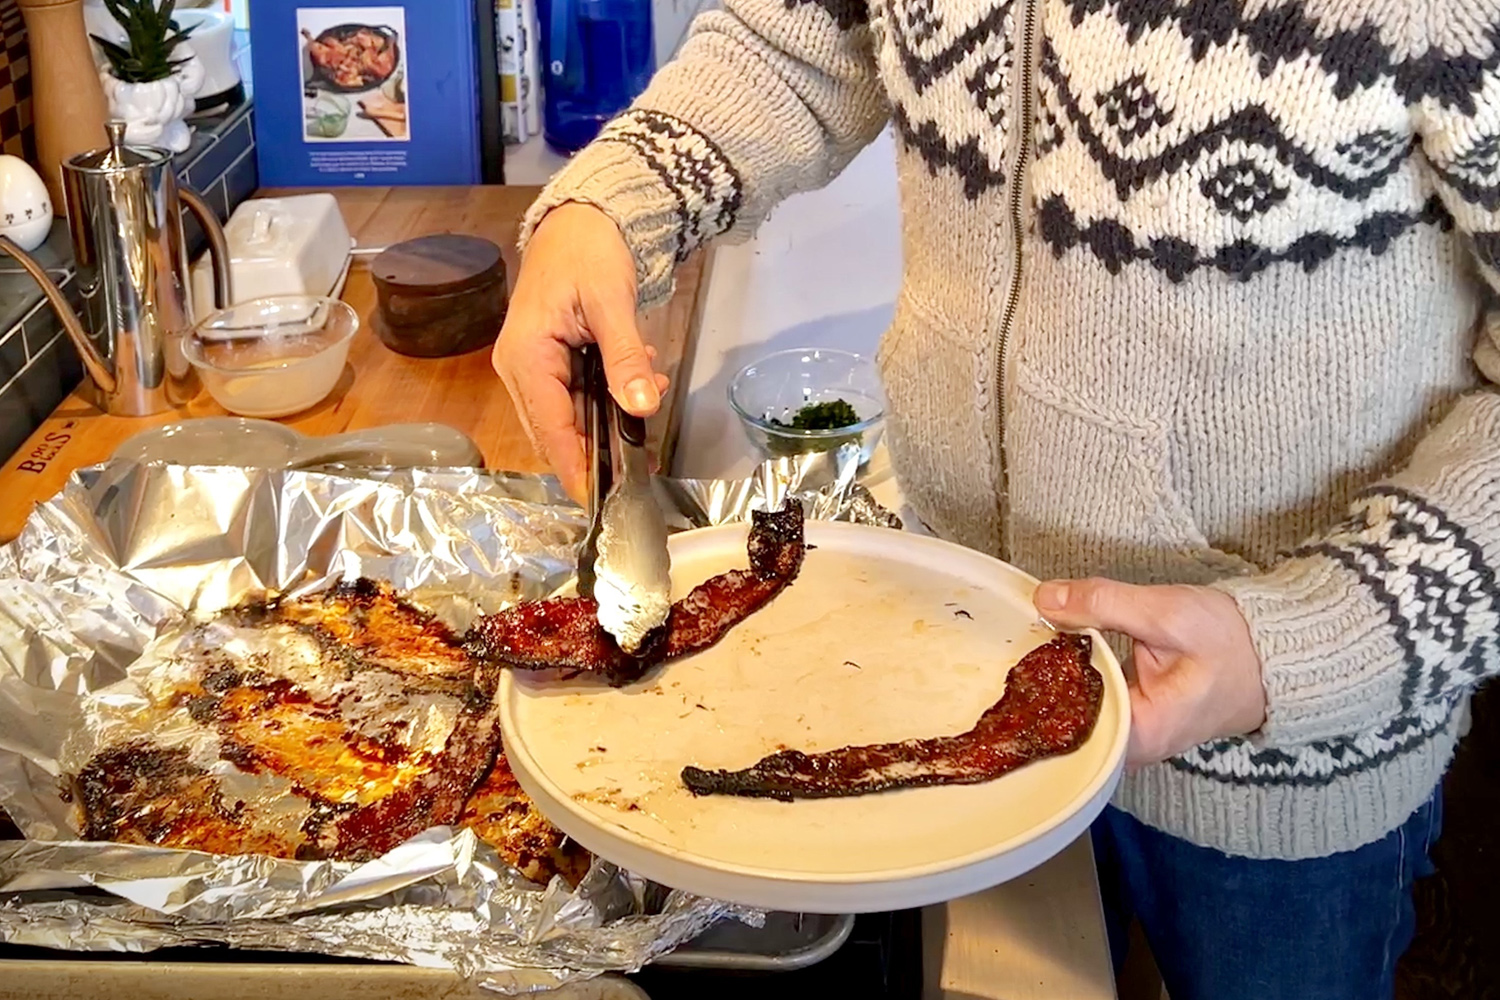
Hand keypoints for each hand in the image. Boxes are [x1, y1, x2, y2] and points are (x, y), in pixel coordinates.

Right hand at [492, 202, 669, 501]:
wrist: (583, 215)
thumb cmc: (589, 250)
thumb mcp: (612, 302)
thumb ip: (625, 357)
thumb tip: (642, 406)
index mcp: (525, 357)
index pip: (551, 430)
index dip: (577, 468)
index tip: (601, 502)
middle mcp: (519, 368)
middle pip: (556, 431)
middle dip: (600, 447)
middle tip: (644, 462)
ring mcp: (532, 366)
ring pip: (569, 416)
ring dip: (610, 416)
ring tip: (653, 393)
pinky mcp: (549, 361)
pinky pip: (577, 395)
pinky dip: (609, 395)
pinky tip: (643, 375)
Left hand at [1033, 578, 1267, 766]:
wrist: (1272, 652)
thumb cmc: (1232, 641)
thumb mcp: (1166, 613)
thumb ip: (1104, 605)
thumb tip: (1045, 600)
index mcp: (1142, 736)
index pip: (1068, 730)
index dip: (1039, 694)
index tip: (1019, 659)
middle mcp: (1133, 746)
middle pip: (1066, 724)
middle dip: (1041, 684)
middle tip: (1017, 648)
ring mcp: (1132, 733)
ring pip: (1076, 711)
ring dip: (1056, 678)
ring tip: (1028, 647)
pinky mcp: (1132, 715)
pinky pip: (1091, 700)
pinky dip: (1075, 675)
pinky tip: (1056, 651)